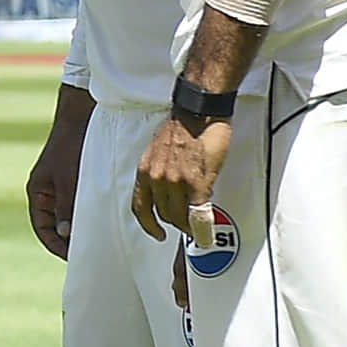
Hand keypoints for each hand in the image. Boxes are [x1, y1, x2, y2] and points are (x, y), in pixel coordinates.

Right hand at [26, 94, 91, 260]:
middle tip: (90, 253)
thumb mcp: (68, 179)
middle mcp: (47, 192)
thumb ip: (66, 208)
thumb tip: (66, 235)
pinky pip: (80, 203)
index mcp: (38, 192)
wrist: (82, 116)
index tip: (74, 257)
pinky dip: (89, 213)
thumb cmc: (72, 146)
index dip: (56, 246)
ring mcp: (61, 186)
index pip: (43, 229)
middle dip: (70, 240)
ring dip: (81, 226)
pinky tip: (105, 219)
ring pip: (70, 215)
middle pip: (55, 225)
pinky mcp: (76, 180)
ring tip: (99, 238)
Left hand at [132, 114, 231, 245]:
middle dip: (175, 223)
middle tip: (186, 227)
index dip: (148, 224)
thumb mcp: (159, 150)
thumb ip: (160, 171)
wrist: (198, 111)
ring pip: (180, 216)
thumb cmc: (183, 126)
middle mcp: (156, 178)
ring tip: (198, 229)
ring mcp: (176, 182)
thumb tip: (169, 187)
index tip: (156, 232)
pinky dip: (202, 228)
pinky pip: (198, 214)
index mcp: (145, 170)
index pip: (141, 206)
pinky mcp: (196, 182)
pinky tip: (206, 234)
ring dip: (189, 226)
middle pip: (163, 214)